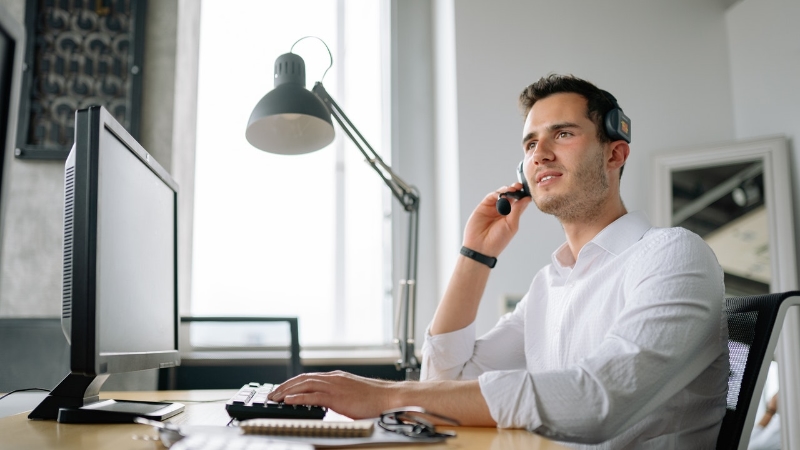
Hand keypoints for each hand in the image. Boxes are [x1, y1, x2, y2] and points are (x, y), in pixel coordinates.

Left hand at [267, 371, 398, 418]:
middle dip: (285, 386)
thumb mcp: (352, 394)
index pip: (309, 377)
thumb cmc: (374, 399)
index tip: (282, 390)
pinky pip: (313, 396)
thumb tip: (327, 403)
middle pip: (303, 379)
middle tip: (272, 394)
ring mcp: (335, 386)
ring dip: (287, 391)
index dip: (293, 383)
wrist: (389, 397)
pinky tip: (289, 401)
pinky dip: (299, 397)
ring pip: (305, 385)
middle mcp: (333, 378)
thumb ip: (338, 396)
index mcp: (336, 377)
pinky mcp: (337, 397)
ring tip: (276, 398)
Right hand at [463, 183, 531, 255]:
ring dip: (506, 190)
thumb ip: (518, 210)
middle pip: (510, 196)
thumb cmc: (497, 240)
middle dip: (515, 190)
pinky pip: (490, 197)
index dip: (523, 195)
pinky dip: (496, 193)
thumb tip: (527, 199)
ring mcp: (493, 208)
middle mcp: (502, 211)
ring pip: (501, 194)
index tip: (527, 190)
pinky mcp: (483, 207)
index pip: (519, 202)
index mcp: (511, 216)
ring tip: (511, 190)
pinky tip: (501, 194)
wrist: (481, 247)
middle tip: (519, 186)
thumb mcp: (511, 225)